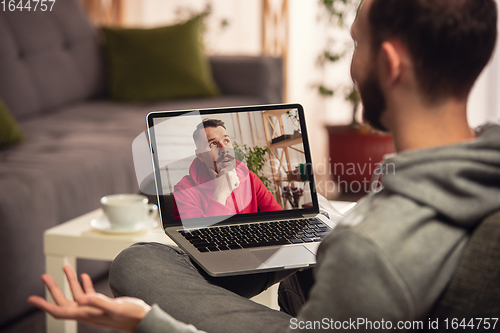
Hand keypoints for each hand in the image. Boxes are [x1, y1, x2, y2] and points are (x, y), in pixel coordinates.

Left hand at [27, 266, 150, 332]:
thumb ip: (100, 302)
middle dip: (53, 289)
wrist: (143, 319)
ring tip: (65, 268)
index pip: (60, 311)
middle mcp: (88, 312)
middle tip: (44, 277)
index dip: (45, 305)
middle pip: (64, 302)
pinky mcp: (102, 305)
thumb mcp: (116, 307)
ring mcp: (94, 309)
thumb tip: (83, 298)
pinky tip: (83, 276)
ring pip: (76, 295)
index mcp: (87, 314)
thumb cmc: (132, 315)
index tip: (31, 299)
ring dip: (69, 282)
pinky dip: (83, 284)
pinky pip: (88, 294)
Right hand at [209, 167, 239, 204]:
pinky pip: (238, 182)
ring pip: (237, 178)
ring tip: (228, 185)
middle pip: (235, 174)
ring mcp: (230, 175)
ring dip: (234, 183)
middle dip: (233, 179)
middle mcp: (227, 171)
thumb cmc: (219, 186)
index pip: (232, 169)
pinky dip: (236, 186)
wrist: (220, 193)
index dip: (232, 174)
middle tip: (227, 183)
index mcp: (223, 170)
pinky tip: (230, 187)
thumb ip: (214, 173)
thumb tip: (209, 169)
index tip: (228, 179)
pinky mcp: (233, 179)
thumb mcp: (216, 178)